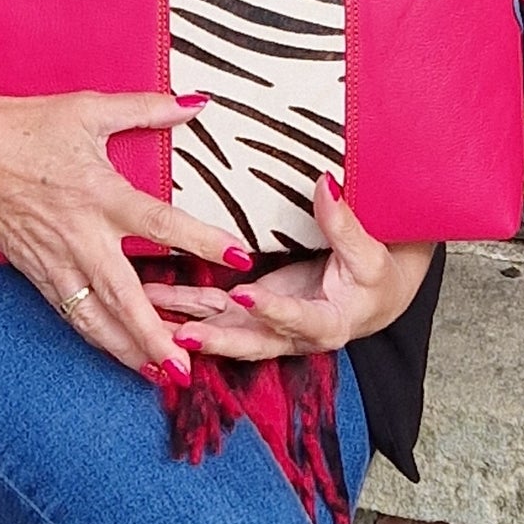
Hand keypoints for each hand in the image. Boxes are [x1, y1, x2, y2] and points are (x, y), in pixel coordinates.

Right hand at [0, 34, 253, 385]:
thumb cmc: (29, 123)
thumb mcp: (90, 108)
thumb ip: (148, 108)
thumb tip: (198, 103)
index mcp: (100, 194)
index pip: (160, 224)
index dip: (201, 241)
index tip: (239, 258)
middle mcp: (80, 236)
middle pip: (126, 296)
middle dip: (157, 335)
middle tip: (188, 365)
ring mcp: (55, 260)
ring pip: (96, 318)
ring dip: (128, 349)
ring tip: (160, 375)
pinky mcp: (35, 272)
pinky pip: (71, 313)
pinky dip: (97, 338)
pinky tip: (117, 352)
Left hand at [141, 174, 433, 361]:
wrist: (374, 298)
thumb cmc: (375, 275)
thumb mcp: (368, 252)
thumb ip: (343, 223)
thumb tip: (325, 182)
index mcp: (328, 324)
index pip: (298, 319)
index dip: (273, 309)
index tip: (246, 296)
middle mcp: (292, 335)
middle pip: (251, 340)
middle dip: (214, 339)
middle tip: (181, 336)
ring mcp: (267, 326)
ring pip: (223, 330)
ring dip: (186, 324)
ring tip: (148, 315)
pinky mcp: (251, 312)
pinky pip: (213, 313)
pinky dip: (184, 309)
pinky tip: (152, 300)